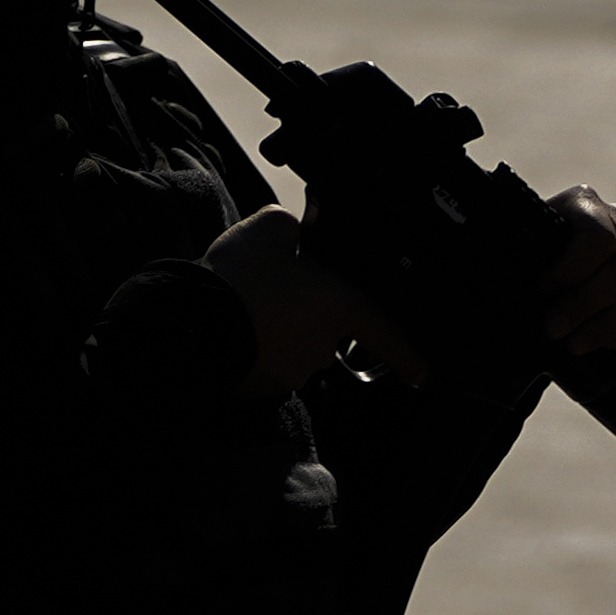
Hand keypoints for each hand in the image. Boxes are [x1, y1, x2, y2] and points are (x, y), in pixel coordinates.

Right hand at [201, 205, 427, 398]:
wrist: (193, 322)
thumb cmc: (240, 276)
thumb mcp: (269, 226)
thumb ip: (291, 226)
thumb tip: (291, 231)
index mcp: (339, 307)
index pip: (386, 335)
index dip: (408, 356)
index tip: (422, 374)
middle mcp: (323, 346)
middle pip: (325, 333)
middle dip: (305, 316)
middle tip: (272, 292)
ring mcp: (292, 371)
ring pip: (292, 350)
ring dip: (276, 333)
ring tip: (245, 308)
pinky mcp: (262, 388)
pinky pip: (264, 367)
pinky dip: (254, 350)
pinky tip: (233, 328)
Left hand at [534, 187, 615, 355]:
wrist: (541, 270)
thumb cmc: (523, 259)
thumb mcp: (515, 248)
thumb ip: (519, 256)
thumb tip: (522, 284)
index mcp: (584, 203)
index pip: (597, 236)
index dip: (570, 270)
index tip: (540, 292)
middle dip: (586, 305)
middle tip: (555, 331)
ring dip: (610, 326)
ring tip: (575, 345)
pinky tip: (607, 344)